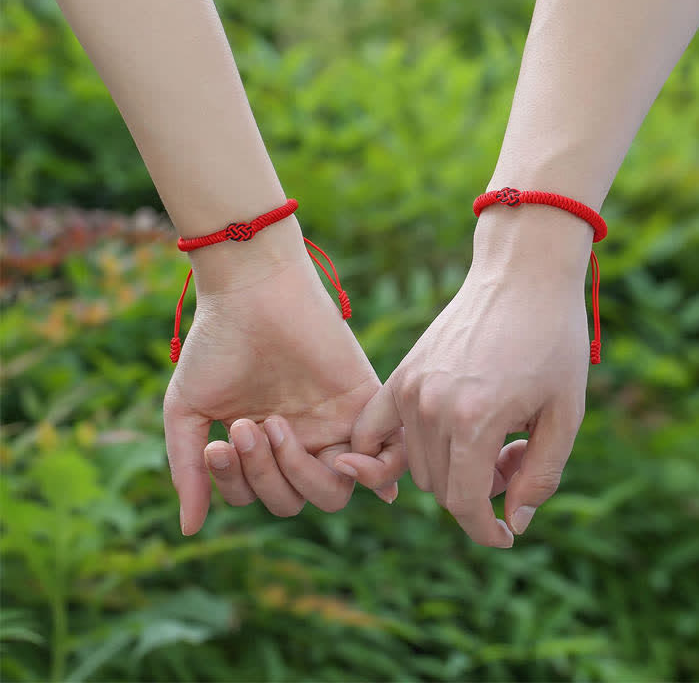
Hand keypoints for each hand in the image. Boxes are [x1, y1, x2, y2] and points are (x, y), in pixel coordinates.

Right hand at [163, 241, 402, 534]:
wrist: (254, 291)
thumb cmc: (217, 343)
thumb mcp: (188, 409)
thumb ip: (188, 469)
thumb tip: (189, 529)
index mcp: (262, 445)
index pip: (257, 496)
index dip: (238, 483)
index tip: (222, 440)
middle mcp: (301, 441)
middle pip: (295, 501)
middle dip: (266, 474)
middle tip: (249, 425)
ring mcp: (335, 425)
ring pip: (334, 492)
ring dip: (300, 471)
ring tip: (275, 422)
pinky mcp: (366, 404)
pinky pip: (387, 460)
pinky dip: (376, 474)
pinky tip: (344, 457)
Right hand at [336, 209, 593, 547]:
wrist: (522, 276)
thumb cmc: (553, 340)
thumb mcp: (566, 413)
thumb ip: (540, 475)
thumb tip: (513, 523)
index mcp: (475, 421)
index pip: (463, 503)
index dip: (486, 529)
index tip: (504, 535)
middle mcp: (432, 407)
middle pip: (440, 487)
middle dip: (479, 492)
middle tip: (516, 459)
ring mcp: (410, 388)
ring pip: (416, 465)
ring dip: (450, 471)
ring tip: (494, 438)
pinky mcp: (401, 372)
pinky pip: (374, 429)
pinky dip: (383, 452)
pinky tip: (402, 455)